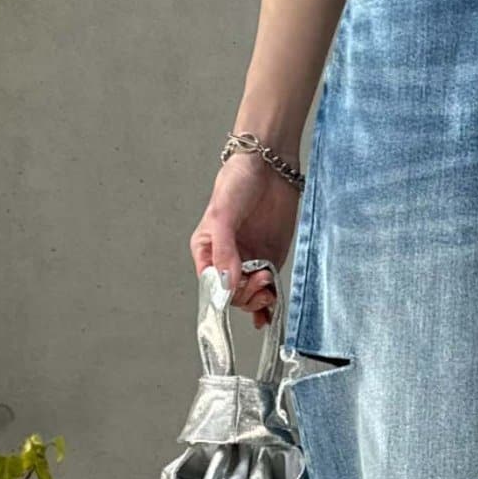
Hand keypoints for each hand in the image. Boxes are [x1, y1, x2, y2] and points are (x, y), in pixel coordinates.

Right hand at [188, 152, 303, 327]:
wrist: (269, 166)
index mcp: (206, 251)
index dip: (223, 293)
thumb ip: (224, 250)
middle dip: (245, 293)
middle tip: (259, 277)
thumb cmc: (238, 182)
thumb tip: (228, 283)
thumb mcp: (223, 215)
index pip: (211, 285)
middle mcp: (227, 260)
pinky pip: (268, 289)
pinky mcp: (271, 259)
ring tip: (266, 280)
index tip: (236, 288)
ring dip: (258, 297)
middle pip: (232, 295)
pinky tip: (269, 312)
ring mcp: (250, 261)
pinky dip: (269, 303)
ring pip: (250, 295)